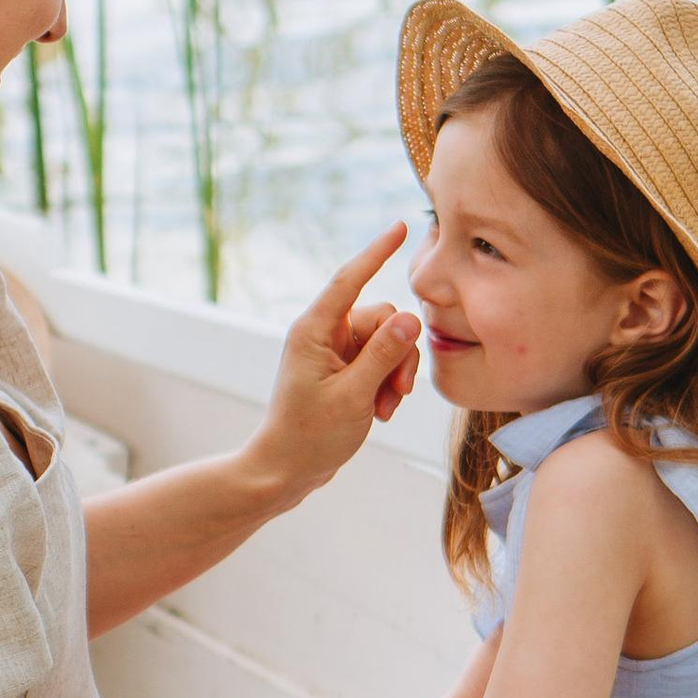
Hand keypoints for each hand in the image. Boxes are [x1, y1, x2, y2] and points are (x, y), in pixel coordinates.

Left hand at [244, 226, 420, 501]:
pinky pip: (382, 361)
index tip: (400, 227)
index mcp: (314, 331)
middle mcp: (324, 334)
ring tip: (384, 408)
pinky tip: (380, 411)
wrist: (287, 470)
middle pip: (382, 318)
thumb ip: (383, 356)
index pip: (349, 279)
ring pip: (388, 341)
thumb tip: (410, 318)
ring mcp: (336, 352)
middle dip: (398, 354)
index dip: (376, 251)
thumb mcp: (353, 396)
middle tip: (395, 393)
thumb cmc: (310, 436)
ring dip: (395, 374)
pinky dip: (388, 384)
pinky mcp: (346, 370)